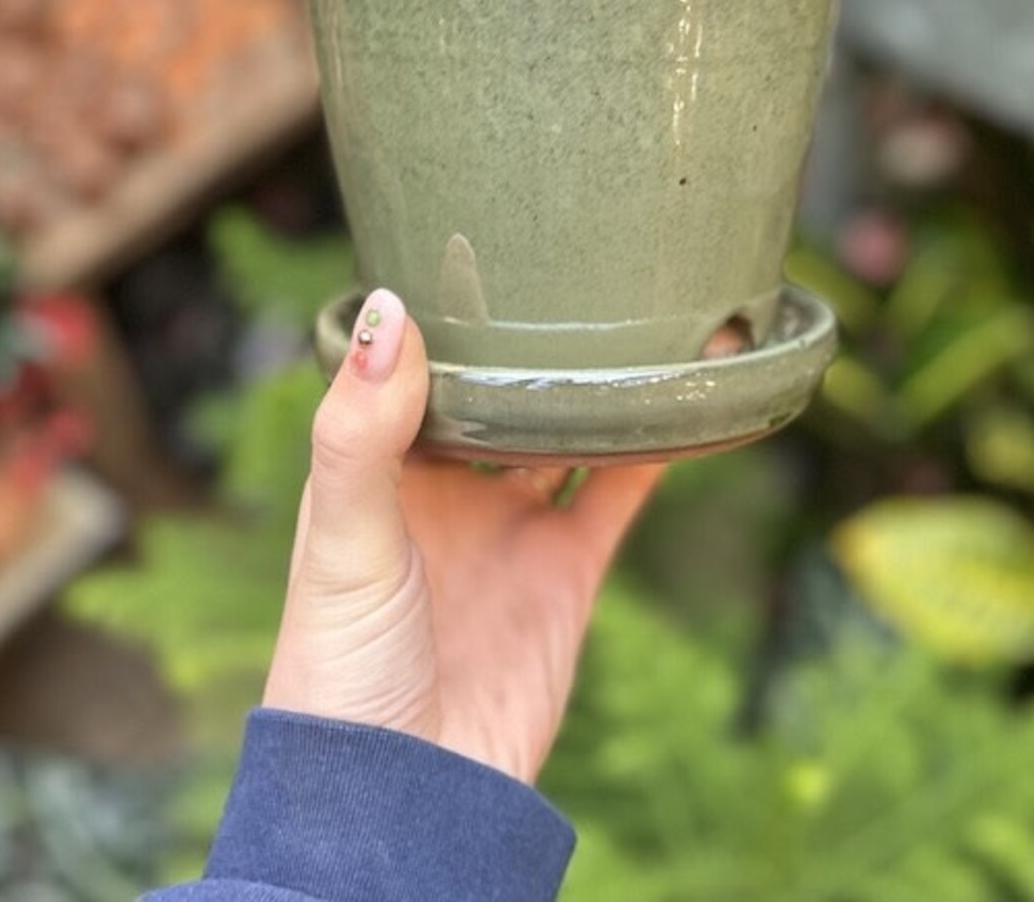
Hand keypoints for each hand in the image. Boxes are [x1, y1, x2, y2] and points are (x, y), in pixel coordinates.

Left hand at [263, 288, 662, 783]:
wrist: (407, 803)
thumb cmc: (340, 674)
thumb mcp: (340, 540)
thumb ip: (359, 432)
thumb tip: (393, 310)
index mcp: (380, 464)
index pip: (416, 361)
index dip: (447, 302)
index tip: (484, 230)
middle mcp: (448, 484)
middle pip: (501, 383)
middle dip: (536, 330)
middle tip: (583, 247)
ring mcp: (511, 523)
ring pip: (568, 427)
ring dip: (604, 376)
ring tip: (652, 308)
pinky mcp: (566, 570)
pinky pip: (621, 491)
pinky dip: (658, 447)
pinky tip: (694, 397)